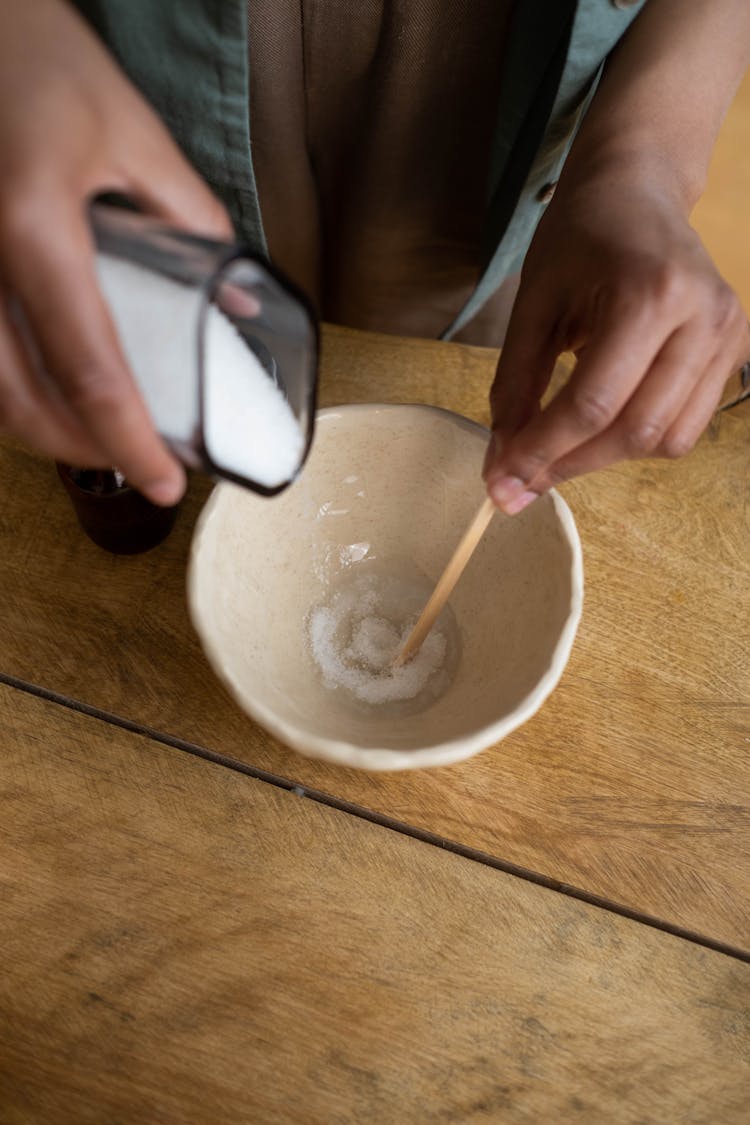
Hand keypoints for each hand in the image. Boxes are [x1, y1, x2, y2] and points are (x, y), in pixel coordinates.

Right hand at [0, 0, 232, 503]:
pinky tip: (48, 392)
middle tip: (138, 464)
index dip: (129, 440)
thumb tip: (234, 302)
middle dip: (84, 450)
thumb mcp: (134, 133)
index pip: (89, 366)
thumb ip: (190, 221)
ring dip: (42, 430)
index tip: (166, 482)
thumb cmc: (40, 57)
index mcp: (32, 224)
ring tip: (100, 437)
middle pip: (21, 400)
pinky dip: (10, 390)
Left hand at [483, 171, 749, 514]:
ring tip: (559, 445)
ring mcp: (729, 337)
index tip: (502, 484)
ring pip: (665, 440)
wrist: (639, 191)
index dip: (542, 452)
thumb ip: (515, 384)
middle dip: (570, 465)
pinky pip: (684, 426)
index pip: (593, 403)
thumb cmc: (581, 237)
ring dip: (604, 458)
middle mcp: (702, 318)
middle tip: (520, 480)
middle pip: (634, 431)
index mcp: (649, 294)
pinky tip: (601, 422)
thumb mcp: (533, 303)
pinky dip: (636, 440)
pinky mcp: (735, 353)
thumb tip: (503, 462)